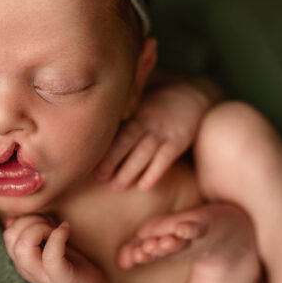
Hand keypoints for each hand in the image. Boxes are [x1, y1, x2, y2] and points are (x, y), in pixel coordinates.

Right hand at [3, 214, 107, 282]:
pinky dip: (58, 236)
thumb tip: (12, 220)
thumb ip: (30, 234)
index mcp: (22, 260)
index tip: (46, 221)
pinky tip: (66, 229)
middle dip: (31, 221)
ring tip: (56, 230)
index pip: (8, 233)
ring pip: (23, 247)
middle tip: (51, 226)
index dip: (26, 219)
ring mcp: (42, 275)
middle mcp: (27, 268)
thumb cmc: (70, 266)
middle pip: (10, 236)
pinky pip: (51, 256)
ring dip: (40, 228)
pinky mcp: (60, 278)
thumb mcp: (46, 247)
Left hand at [95, 77, 221, 190]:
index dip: (104, 147)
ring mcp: (163, 131)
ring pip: (144, 152)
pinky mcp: (179, 140)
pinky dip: (154, 172)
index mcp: (134, 112)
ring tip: (118, 186)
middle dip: (112, 159)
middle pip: (127, 141)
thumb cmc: (157, 105)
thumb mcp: (139, 102)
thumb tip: (93, 127)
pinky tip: (144, 186)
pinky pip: (166, 158)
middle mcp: (147, 121)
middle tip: (100, 177)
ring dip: (130, 170)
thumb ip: (121, 114)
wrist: (192, 96)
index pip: (116, 130)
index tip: (90, 161)